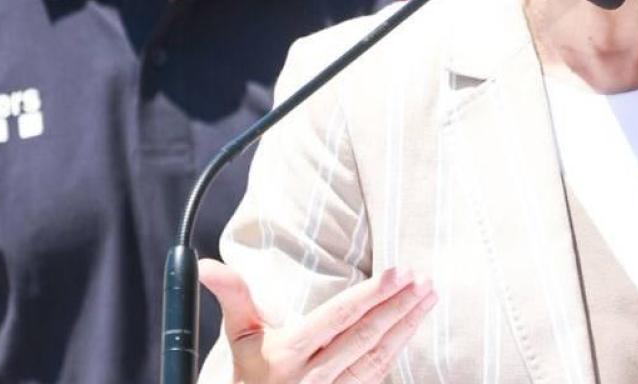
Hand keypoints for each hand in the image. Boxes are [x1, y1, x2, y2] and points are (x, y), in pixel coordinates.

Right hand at [199, 258, 436, 383]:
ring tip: (427, 297)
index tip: (399, 272)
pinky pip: (378, 373)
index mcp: (290, 353)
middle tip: (423, 280)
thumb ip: (234, 297)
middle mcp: (315, 375)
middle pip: (365, 336)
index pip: (339, 318)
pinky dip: (398, 348)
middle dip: (398, 306)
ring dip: (406, 325)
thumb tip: (209, 265)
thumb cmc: (250, 376)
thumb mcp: (240, 339)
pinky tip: (411, 326)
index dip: (371, 294)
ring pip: (378, 355)